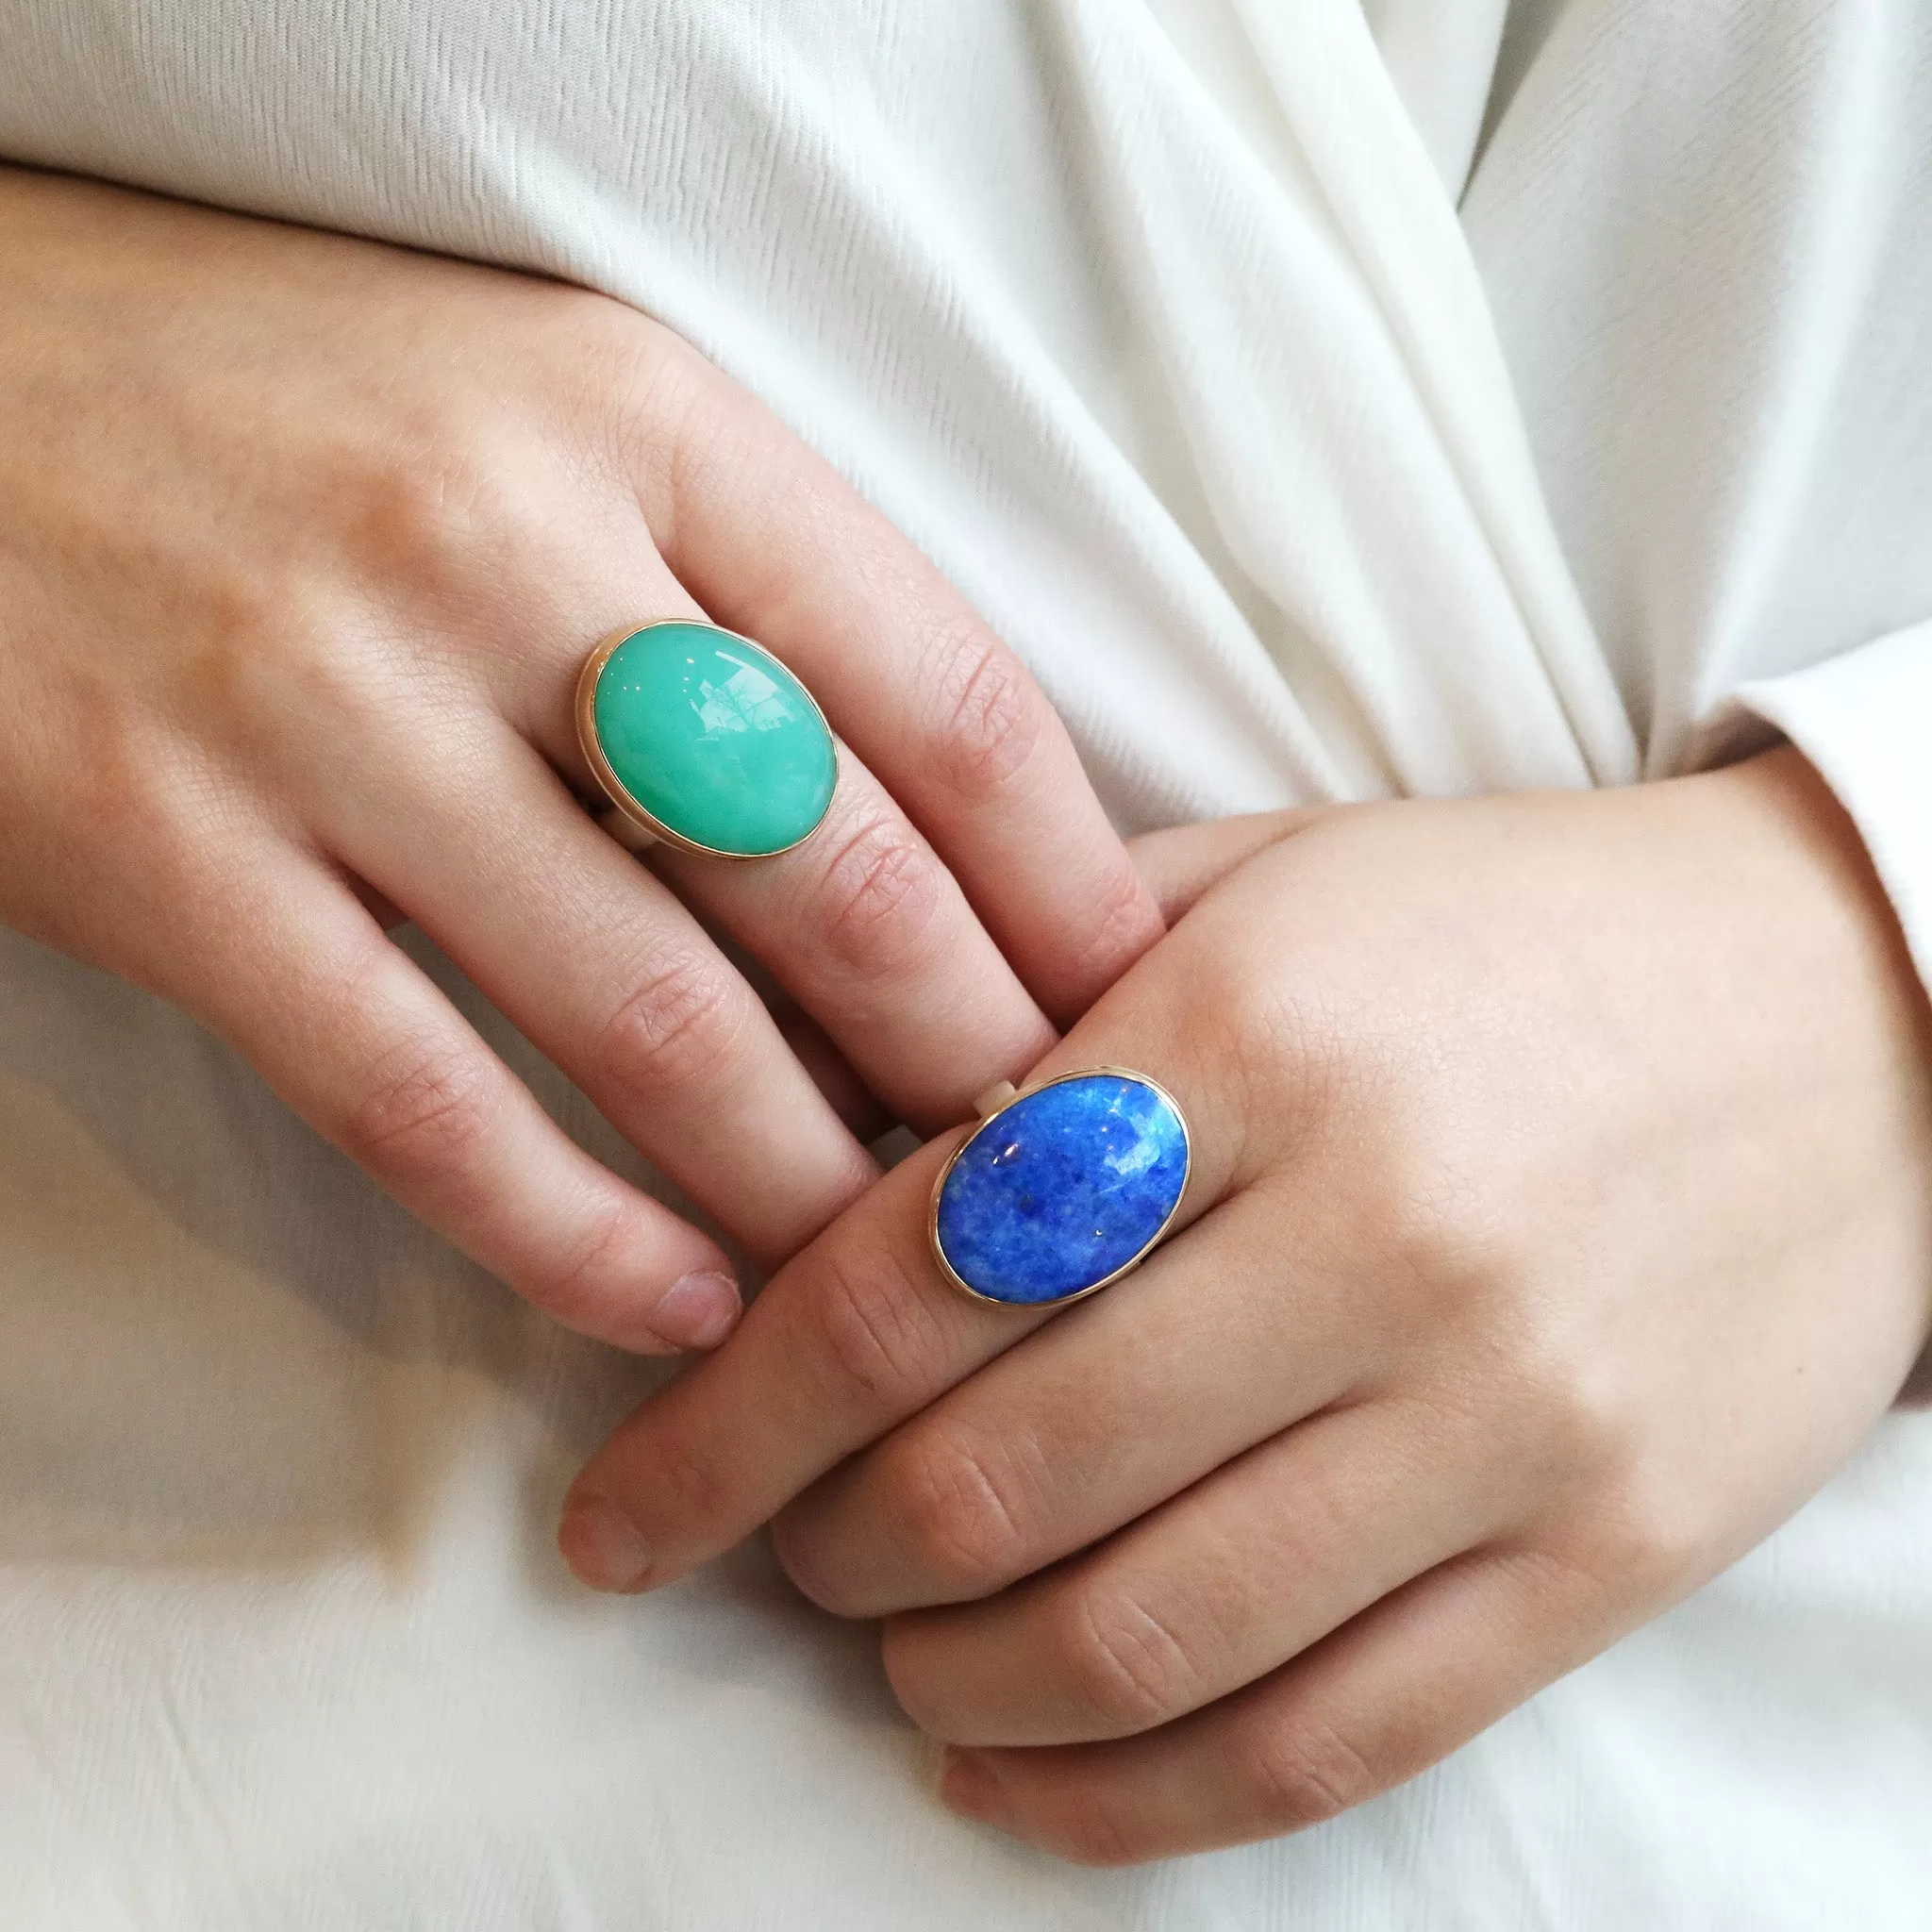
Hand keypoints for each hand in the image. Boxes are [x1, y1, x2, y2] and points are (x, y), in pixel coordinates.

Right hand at [0, 166, 1159, 1350]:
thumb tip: (944, 840)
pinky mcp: (160, 852)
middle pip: (831, 876)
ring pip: (647, 1016)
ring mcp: (322, 704)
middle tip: (1047, 1186)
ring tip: (887, 1280)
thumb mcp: (565, 413)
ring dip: (797, 1184)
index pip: (943, 695)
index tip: (1138, 1019)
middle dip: (972, 1067)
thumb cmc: (302, 405)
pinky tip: (677, 1306)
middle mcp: (500, 547)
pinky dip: (571, 1230)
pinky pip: (418, 1097)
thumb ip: (759, 591)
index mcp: (644, 422)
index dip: (1071, 892)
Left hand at [560, 747, 1931, 1859]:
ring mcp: (1510, 1417)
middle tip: (761, 1545)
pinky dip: (1130, 1797)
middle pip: (998, 1477)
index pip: (911, 1273)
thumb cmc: (1511, 931)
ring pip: (1145, 1641)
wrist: (1856, 1005)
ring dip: (949, 1682)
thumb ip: (1042, 997)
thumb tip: (824, 1131)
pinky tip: (1019, 1771)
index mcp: (1260, 1038)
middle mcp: (1378, 1238)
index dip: (729, 1417)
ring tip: (883, 1647)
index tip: (631, 1503)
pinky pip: (1328, 1740)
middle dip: (819, 1548)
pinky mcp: (1607, 1553)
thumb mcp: (1269, 886)